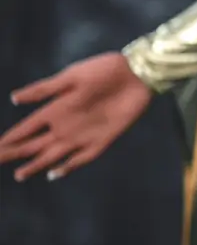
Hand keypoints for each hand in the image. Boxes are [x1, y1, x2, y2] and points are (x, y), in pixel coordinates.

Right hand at [0, 53, 154, 181]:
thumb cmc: (102, 69)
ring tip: (19, 174)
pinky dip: (68, 166)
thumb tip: (14, 98)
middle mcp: (66, 124)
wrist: (135, 74)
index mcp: (56, 108)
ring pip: (53, 154)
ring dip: (36, 164)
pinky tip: (54, 174)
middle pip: (35, 144)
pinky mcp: (102, 140)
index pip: (27, 127)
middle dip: (15, 154)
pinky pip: (82, 158)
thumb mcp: (70, 76)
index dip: (11, 138)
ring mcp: (83, 134)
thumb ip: (44, 90)